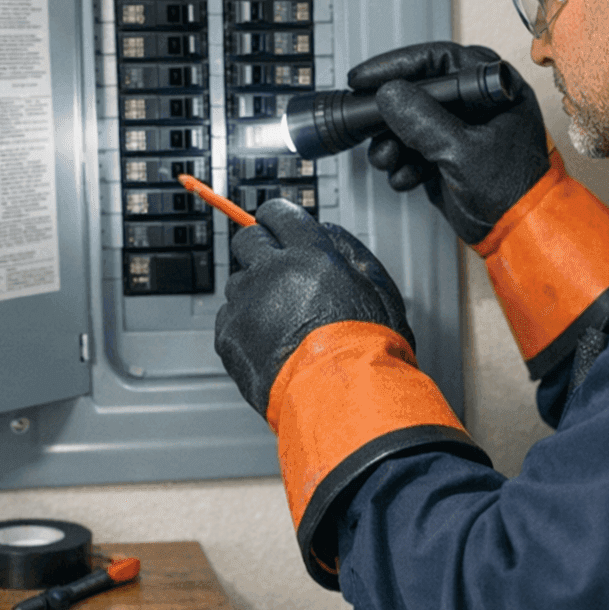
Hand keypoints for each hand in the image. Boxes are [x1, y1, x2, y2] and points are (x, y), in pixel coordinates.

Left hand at [215, 199, 413, 416]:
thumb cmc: (367, 348)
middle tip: (280, 273)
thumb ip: (350, 251)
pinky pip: (229, 317)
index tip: (277, 227)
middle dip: (260, 250)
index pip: (277, 213)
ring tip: (283, 322)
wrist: (340, 397)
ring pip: (238, 282)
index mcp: (309, 254)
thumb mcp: (380, 287)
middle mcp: (270, 272)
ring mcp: (245, 304)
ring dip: (254, 292)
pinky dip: (244, 325)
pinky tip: (271, 343)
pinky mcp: (228, 336)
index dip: (278, 219)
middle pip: (246, 239)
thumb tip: (326, 233)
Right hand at [348, 42, 548, 244]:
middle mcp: (476, 103)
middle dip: (390, 114)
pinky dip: (403, 163)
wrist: (519, 235)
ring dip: (392, 142)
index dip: (398, 65)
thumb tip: (390, 94)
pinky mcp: (447, 154)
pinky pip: (413, 148)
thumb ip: (424, 121)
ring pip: (410, 121)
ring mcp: (460, 129)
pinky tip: (406, 176)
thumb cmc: (516, 192)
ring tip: (387, 158)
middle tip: (367, 122)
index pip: (439, 60)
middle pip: (419, 91)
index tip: (366, 78)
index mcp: (494, 88)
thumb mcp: (464, 152)